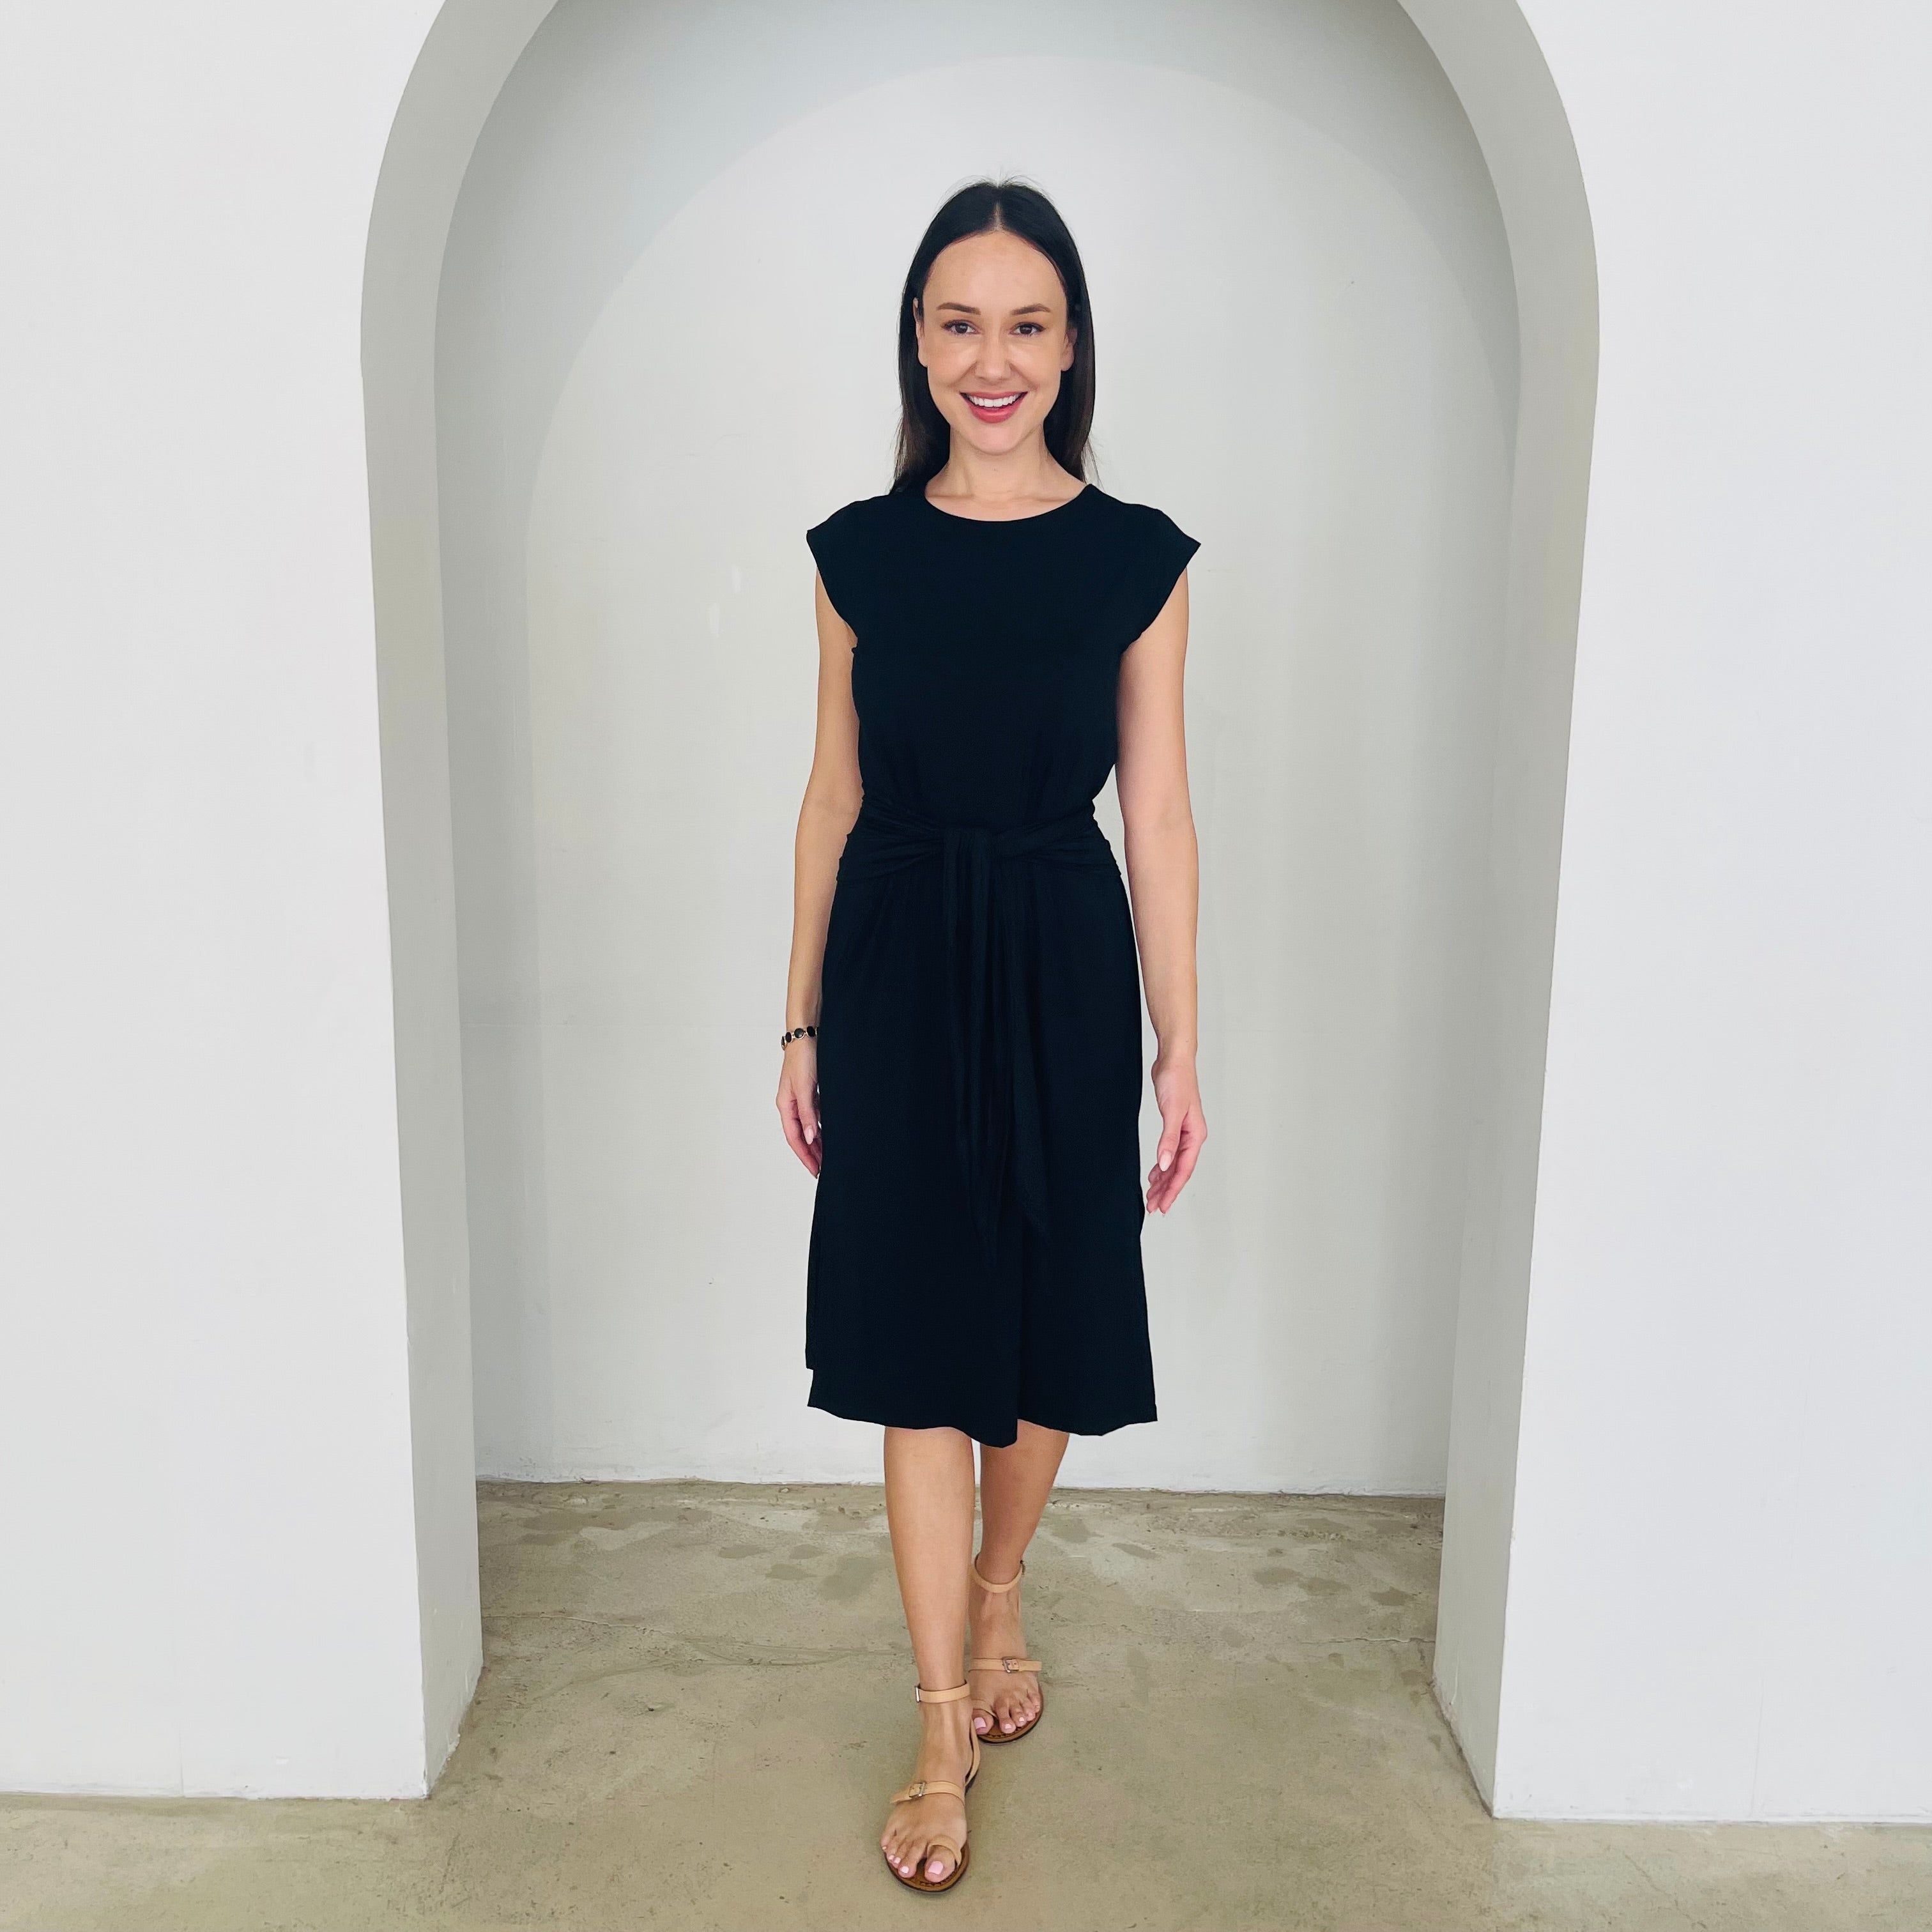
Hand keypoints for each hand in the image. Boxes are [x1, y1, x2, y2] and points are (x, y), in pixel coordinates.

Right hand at [776, 1039, 821, 1175]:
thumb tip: (811, 1137)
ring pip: (808, 1127)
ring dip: (817, 1142)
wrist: (807, 1034)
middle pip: (800, 1135)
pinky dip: (821, 1128)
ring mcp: (800, 1098)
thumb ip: (808, 1113)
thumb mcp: (805, 1088)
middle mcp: (791, 1104)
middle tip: (823, 1169)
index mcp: (785, 1105)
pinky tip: (829, 1134)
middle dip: (811, 1153)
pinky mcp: (809, 1092)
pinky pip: (814, 1116)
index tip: (815, 1170)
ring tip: (827, 1157)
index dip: (805, 1155)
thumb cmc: (803, 1057)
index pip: (794, 1138)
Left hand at [1147, 1052, 1205, 1213]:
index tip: (1162, 1205)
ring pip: (1174, 1164)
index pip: (1184, 1169)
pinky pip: (1169, 1153)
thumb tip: (1166, 1164)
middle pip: (1179, 1171)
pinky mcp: (1174, 1126)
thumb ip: (1169, 1140)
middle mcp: (1192, 1137)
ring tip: (1151, 1196)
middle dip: (1167, 1190)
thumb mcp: (1172, 1111)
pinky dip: (1162, 1166)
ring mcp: (1183, 1132)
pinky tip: (1155, 1174)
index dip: (1173, 1190)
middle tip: (1153, 1207)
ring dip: (1163, 1181)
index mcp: (1195, 1135)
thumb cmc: (1177, 1081)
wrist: (1173, 1060)